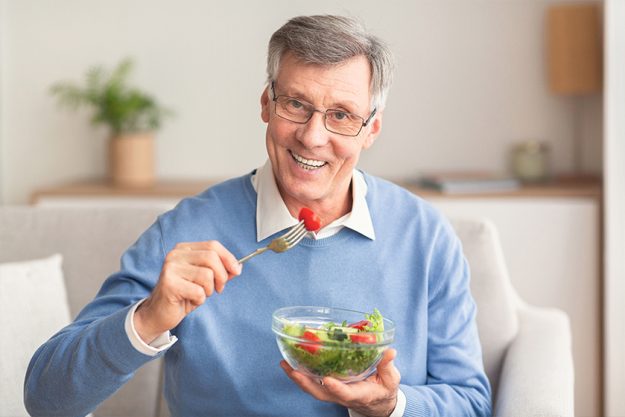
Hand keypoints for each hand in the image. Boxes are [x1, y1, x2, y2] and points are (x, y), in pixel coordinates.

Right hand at [134, 241, 240, 342]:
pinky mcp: (169, 284)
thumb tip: (238, 267)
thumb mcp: (204, 280)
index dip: (228, 258)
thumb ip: (220, 271)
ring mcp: (170, 268)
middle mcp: (175, 255)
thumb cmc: (183, 295)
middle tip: (218, 288)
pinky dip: (200, 299)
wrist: (159, 313)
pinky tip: (190, 300)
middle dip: (221, 276)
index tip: (237, 271)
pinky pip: (198, 291)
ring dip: (209, 290)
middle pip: (211, 257)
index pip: (212, 245)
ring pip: (207, 275)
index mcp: (184, 249)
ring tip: (199, 294)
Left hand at [281, 348, 400, 416]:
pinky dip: (301, 375)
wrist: (378, 403)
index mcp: (359, 394)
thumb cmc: (384, 390)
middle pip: (320, 393)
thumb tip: (390, 351)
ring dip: (298, 378)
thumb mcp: (391, 379)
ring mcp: (334, 393)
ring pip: (313, 389)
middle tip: (291, 369)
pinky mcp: (329, 388)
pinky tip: (291, 364)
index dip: (336, 388)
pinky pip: (312, 383)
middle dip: (305, 382)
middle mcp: (342, 395)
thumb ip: (387, 366)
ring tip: (284, 364)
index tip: (328, 380)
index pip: (345, 393)